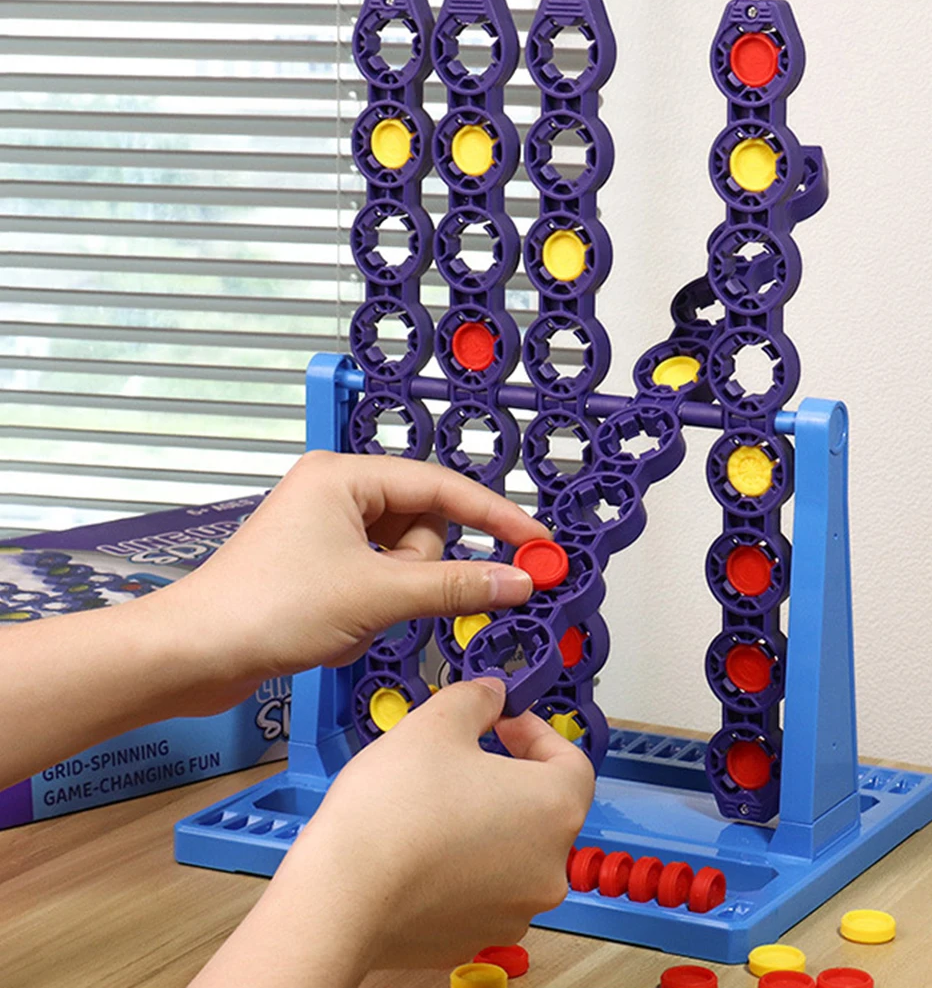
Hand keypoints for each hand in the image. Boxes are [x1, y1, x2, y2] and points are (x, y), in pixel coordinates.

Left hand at [149, 451, 547, 714]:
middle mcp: (336, 494)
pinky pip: (379, 579)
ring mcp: (327, 531)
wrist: (194, 655)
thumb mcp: (377, 595)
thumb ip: (456, 585)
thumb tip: (517, 580)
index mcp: (344, 475)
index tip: (537, 542)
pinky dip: (376, 606)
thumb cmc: (265, 609)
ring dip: (396, 595)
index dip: (496, 516)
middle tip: (392, 599)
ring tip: (355, 616)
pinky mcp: (320, 566)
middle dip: (420, 571)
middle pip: (423, 525)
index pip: (442, 486)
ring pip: (403, 558)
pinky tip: (340, 626)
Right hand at [190, 677, 594, 985]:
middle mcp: (549, 867)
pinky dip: (464, 863)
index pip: (572, 762)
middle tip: (465, 755)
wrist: (340, 895)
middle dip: (509, 774)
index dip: (537, 732)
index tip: (501, 722)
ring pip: (513, 849)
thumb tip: (494, 694)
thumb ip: (477, 699)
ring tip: (435, 801)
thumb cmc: (394, 805)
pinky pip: (483, 888)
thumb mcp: (437, 723)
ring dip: (487, 819)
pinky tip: (421, 845)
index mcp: (554, 809)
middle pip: (544, 807)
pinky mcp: (476, 936)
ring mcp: (515, 910)